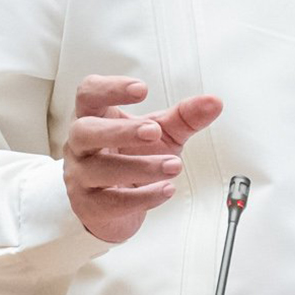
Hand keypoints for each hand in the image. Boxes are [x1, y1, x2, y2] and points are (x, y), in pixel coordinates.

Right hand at [63, 75, 223, 244]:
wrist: (115, 200)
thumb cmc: (132, 153)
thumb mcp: (161, 131)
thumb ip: (186, 116)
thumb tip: (214, 102)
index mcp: (95, 115)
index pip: (88, 93)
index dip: (110, 88)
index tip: (142, 89)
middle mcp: (80, 143)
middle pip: (85, 130)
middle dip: (121, 131)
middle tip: (154, 132)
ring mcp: (80, 175)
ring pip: (98, 169)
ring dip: (140, 167)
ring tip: (173, 166)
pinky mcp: (89, 206)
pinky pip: (111, 202)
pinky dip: (142, 197)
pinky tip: (165, 190)